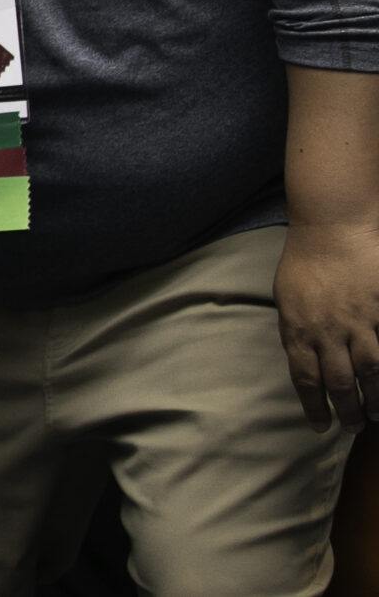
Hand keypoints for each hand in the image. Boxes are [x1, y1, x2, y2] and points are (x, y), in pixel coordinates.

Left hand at [275, 218, 378, 432]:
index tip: (320, 427)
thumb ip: (296, 331)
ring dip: (374, 397)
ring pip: (370, 371)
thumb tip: (304, 361)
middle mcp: (328, 331)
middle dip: (346, 410)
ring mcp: (360, 322)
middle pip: (339, 381)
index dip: (313, 407)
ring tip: (376, 415)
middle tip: (352, 428)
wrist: (333, 228)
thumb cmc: (305, 261)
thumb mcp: (286, 299)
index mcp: (298, 328)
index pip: (305, 379)